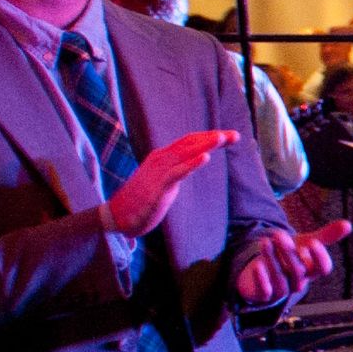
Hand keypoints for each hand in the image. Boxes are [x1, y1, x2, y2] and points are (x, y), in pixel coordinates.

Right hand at [106, 131, 235, 237]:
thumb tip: (193, 162)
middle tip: (235, 135)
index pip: (190, 142)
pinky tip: (205, 158)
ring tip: (222, 138)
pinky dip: (191, 164)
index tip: (231, 136)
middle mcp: (161, 159)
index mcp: (163, 157)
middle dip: (213, 138)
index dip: (210, 137)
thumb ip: (178, 169)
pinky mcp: (157, 187)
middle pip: (190, 143)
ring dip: (204, 145)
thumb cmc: (142, 199)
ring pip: (184, 153)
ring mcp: (158, 172)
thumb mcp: (164, 180)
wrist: (117, 216)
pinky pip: (176, 173)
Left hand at [231, 220, 352, 306]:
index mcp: (311, 271)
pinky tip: (258, 265)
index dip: (320, 258)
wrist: (265, 272)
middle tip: (280, 235)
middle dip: (289, 253)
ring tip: (265, 242)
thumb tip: (348, 224)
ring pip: (281, 279)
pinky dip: (262, 280)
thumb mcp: (306, 244)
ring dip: (273, 260)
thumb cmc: (289, 258)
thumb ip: (326, 236)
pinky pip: (265, 292)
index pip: (322, 269)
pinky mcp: (264, 295)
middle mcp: (298, 282)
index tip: (313, 243)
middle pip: (299, 272)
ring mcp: (282, 290)